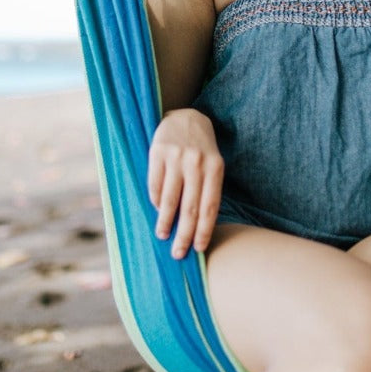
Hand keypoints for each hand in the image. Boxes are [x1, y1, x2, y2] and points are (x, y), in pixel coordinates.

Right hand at [147, 108, 223, 259]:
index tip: (199, 249)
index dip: (204, 230)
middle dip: (184, 234)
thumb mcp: (212, 165)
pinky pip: (155, 185)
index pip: (210, 206)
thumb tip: (197, 228)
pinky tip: (156, 210)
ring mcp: (176, 158)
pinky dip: (155, 201)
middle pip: (190, 208)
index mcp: (215, 168)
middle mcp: (197, 163)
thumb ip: (207, 190)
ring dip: (165, 222)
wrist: (186, 117)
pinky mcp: (158, 152)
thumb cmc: (201, 150)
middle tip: (178, 253)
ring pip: (169, 200)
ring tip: (163, 235)